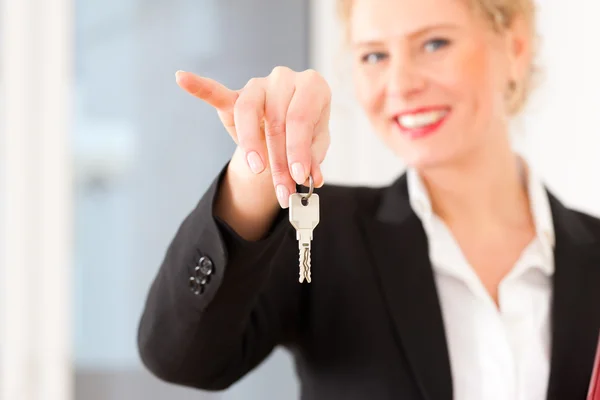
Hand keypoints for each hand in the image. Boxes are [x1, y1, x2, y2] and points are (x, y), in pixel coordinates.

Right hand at [175, 67, 330, 207]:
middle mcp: (285, 78)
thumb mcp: (316, 147)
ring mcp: (258, 85)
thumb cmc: (303, 133)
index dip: (299, 150)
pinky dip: (199, 87)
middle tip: (284, 191)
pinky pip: (216, 92)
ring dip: (252, 145)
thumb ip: (313, 160)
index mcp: (312, 86)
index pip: (301, 119)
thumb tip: (314, 180)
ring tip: (257, 169)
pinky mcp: (236, 96)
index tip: (300, 177)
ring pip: (249, 112)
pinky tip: (182, 78)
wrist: (287, 129)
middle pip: (277, 121)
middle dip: (279, 162)